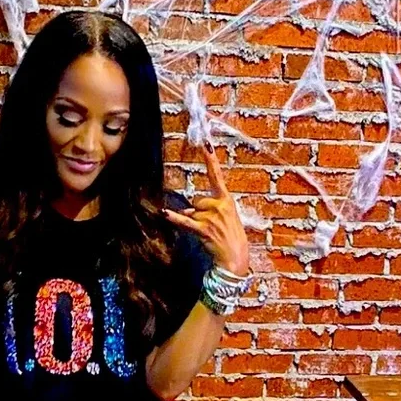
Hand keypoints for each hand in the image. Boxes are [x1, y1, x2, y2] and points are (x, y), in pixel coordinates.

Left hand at [163, 142, 249, 276]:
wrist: (235, 257)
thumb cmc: (232, 239)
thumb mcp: (226, 219)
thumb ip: (209, 210)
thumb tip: (189, 210)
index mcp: (227, 200)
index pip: (217, 176)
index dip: (210, 160)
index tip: (206, 143)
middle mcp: (220, 205)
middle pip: (198, 201)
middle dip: (199, 212)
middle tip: (211, 226)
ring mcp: (212, 217)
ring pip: (193, 213)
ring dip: (195, 222)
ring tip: (209, 234)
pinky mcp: (204, 229)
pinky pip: (185, 221)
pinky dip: (175, 218)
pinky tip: (165, 213)